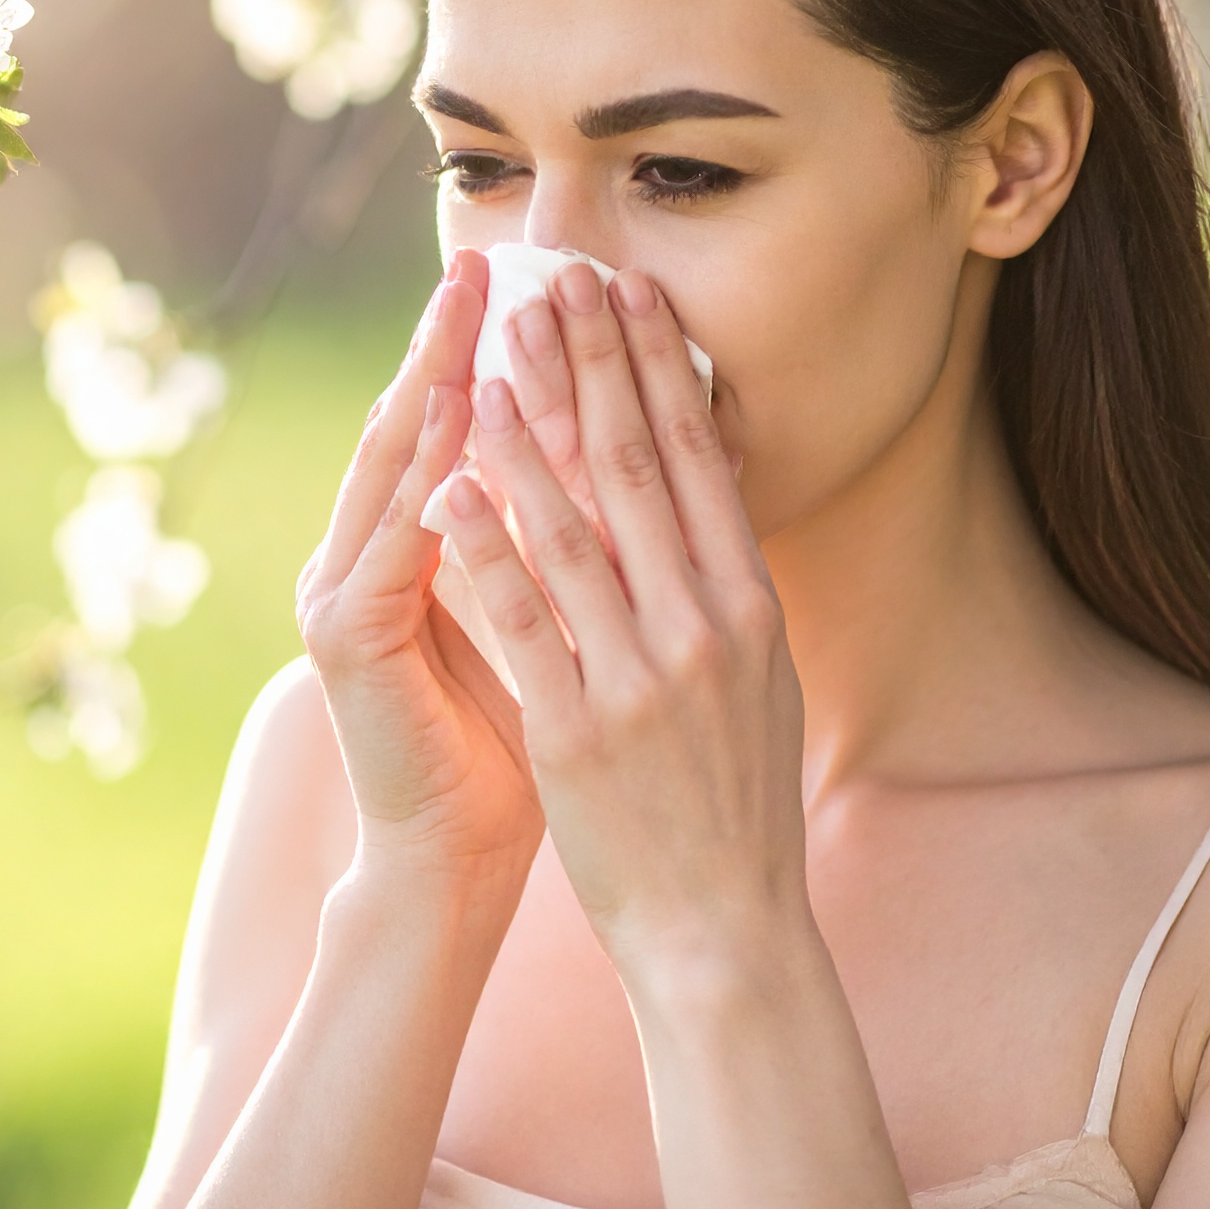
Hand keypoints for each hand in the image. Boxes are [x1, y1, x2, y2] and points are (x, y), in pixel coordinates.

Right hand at [296, 248, 544, 895]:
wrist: (454, 858)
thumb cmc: (517, 750)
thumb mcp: (550, 626)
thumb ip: (555, 550)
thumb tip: (611, 465)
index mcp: (414, 552)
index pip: (454, 431)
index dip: (489, 356)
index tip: (535, 286)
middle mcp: (366, 555)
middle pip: (414, 426)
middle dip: (451, 342)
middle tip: (486, 260)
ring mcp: (342, 589)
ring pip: (392, 465)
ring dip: (431, 384)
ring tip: (466, 312)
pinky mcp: (345, 633)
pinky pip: (391, 538)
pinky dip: (426, 475)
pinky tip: (457, 420)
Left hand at [435, 263, 810, 977]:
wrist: (724, 926)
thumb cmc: (736, 798)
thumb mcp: (761, 678)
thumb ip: (730, 582)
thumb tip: (708, 485)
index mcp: (748, 606)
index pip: (696, 460)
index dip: (658, 369)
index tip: (628, 295)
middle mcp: (701, 627)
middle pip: (636, 469)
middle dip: (592, 367)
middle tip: (558, 282)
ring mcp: (638, 678)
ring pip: (571, 529)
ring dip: (525, 436)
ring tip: (488, 362)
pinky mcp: (575, 731)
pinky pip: (520, 621)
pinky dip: (484, 548)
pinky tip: (448, 488)